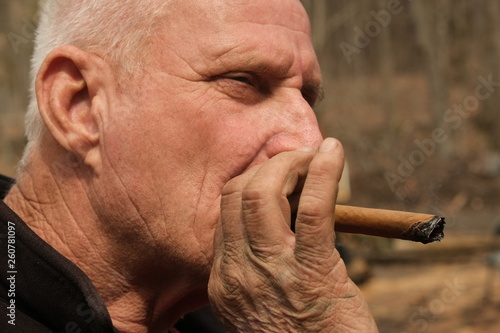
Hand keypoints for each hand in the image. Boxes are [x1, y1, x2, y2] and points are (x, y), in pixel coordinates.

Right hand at [208, 138, 377, 331]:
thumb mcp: (262, 302)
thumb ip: (257, 263)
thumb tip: (281, 214)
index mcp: (222, 281)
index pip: (224, 212)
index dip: (250, 182)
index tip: (275, 173)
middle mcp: (237, 272)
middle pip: (237, 195)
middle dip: (267, 166)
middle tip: (296, 160)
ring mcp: (271, 272)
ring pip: (263, 193)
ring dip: (290, 163)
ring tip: (312, 157)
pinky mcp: (312, 273)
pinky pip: (314, 208)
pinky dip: (324, 172)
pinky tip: (333, 153)